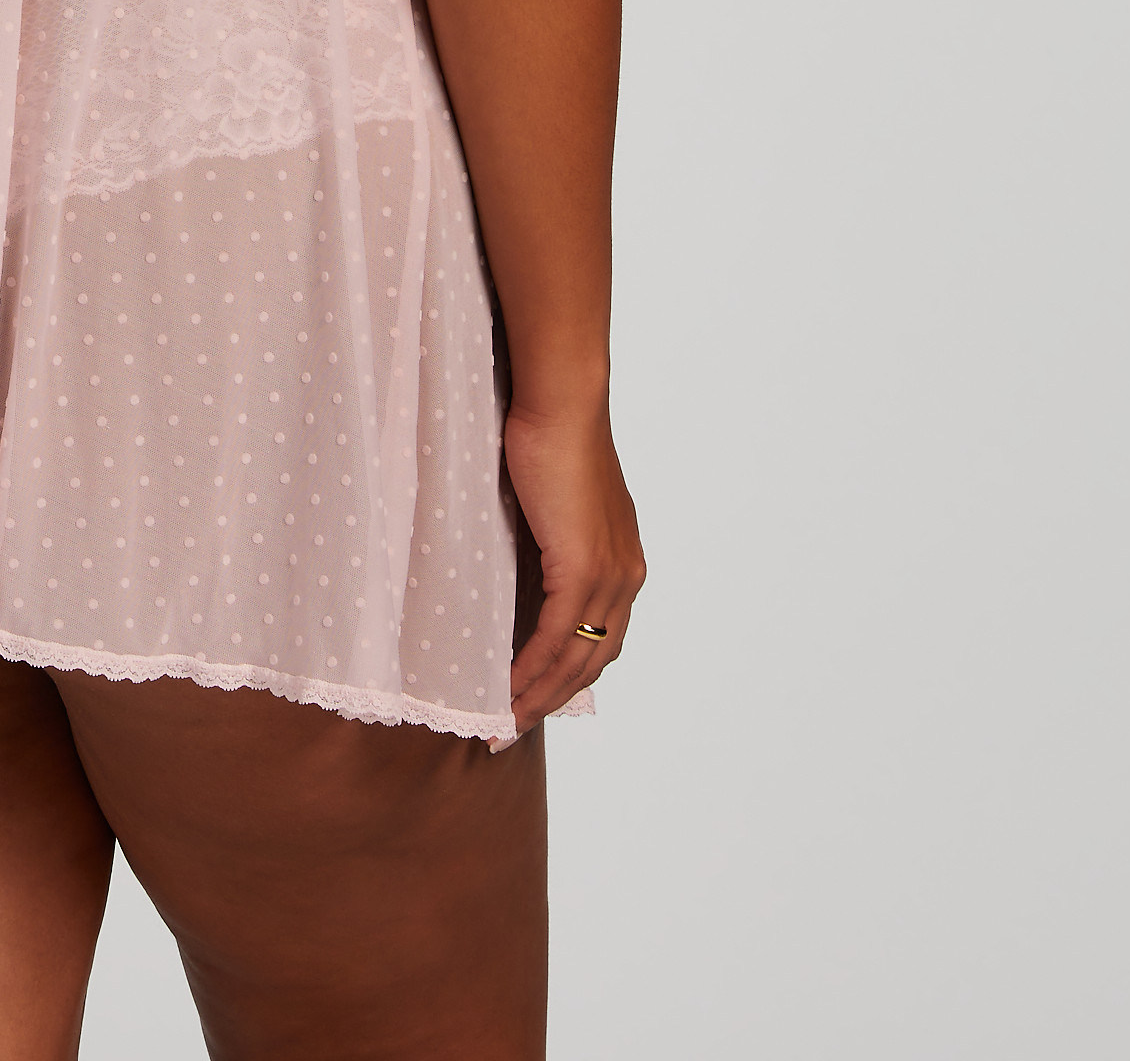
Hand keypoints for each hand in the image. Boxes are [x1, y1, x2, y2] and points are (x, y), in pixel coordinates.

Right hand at [502, 395, 644, 733]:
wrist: (563, 403)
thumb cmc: (551, 433)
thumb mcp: (556, 500)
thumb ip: (549, 536)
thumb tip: (520, 557)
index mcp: (624, 562)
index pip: (601, 638)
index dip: (570, 674)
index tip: (536, 699)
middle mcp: (626, 577)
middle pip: (593, 662)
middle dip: (553, 700)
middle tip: (512, 728)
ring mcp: (609, 576)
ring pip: (576, 660)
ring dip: (539, 697)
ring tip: (503, 723)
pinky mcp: (582, 570)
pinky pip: (555, 639)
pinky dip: (531, 669)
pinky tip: (505, 688)